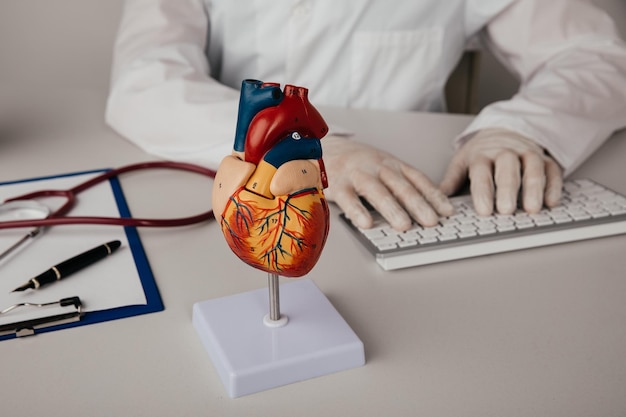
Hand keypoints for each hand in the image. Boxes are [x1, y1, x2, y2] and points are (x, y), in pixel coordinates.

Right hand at [322, 135, 453, 230]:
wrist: (323, 147)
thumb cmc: (356, 162)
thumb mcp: (383, 165)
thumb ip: (402, 183)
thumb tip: (428, 207)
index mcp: (391, 164)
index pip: (417, 179)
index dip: (433, 195)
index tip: (447, 211)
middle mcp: (377, 167)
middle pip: (400, 186)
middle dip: (418, 204)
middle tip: (431, 222)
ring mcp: (357, 175)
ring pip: (377, 191)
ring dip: (392, 209)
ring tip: (404, 225)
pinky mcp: (337, 184)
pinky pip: (348, 199)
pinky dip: (357, 211)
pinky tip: (366, 224)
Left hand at [440, 128, 562, 215]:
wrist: (505, 130)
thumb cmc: (482, 153)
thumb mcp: (462, 162)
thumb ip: (452, 180)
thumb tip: (437, 199)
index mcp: (482, 155)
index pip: (481, 172)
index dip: (483, 191)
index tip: (484, 210)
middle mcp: (505, 152)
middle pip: (508, 168)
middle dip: (507, 189)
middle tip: (506, 210)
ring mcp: (527, 154)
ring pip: (532, 167)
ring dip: (534, 188)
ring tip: (532, 209)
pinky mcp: (546, 159)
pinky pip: (552, 170)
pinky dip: (553, 185)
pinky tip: (551, 202)